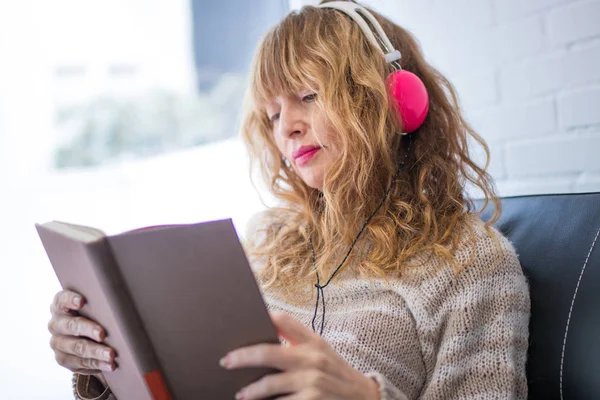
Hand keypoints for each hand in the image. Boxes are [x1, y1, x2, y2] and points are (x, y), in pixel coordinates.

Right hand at [48, 290, 115, 379]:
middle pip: (71, 325)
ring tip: (110, 355)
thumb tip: (121, 301)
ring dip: (95, 352)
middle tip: (102, 334)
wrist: (84, 335)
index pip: (62, 300)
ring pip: (76, 347)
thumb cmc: (93, 313)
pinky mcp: (64, 359)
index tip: (82, 301)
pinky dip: (97, 364)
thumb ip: (100, 302)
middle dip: (88, 329)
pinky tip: (110, 364)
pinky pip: (80, 363)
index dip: (70, 300)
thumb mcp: (93, 305)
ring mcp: (58, 343)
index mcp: (60, 305)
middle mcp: (56, 324)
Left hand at [220, 312, 379, 399]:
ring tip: (241, 394)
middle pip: (267, 353)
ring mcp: (311, 382)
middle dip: (242, 357)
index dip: (263, 317)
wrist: (362, 396)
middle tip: (226, 361)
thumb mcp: (320, 350)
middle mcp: (311, 358)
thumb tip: (265, 330)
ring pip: (269, 385)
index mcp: (312, 341)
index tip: (243, 317)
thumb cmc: (334, 371)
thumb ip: (297, 340)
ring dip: (250, 391)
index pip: (284, 320)